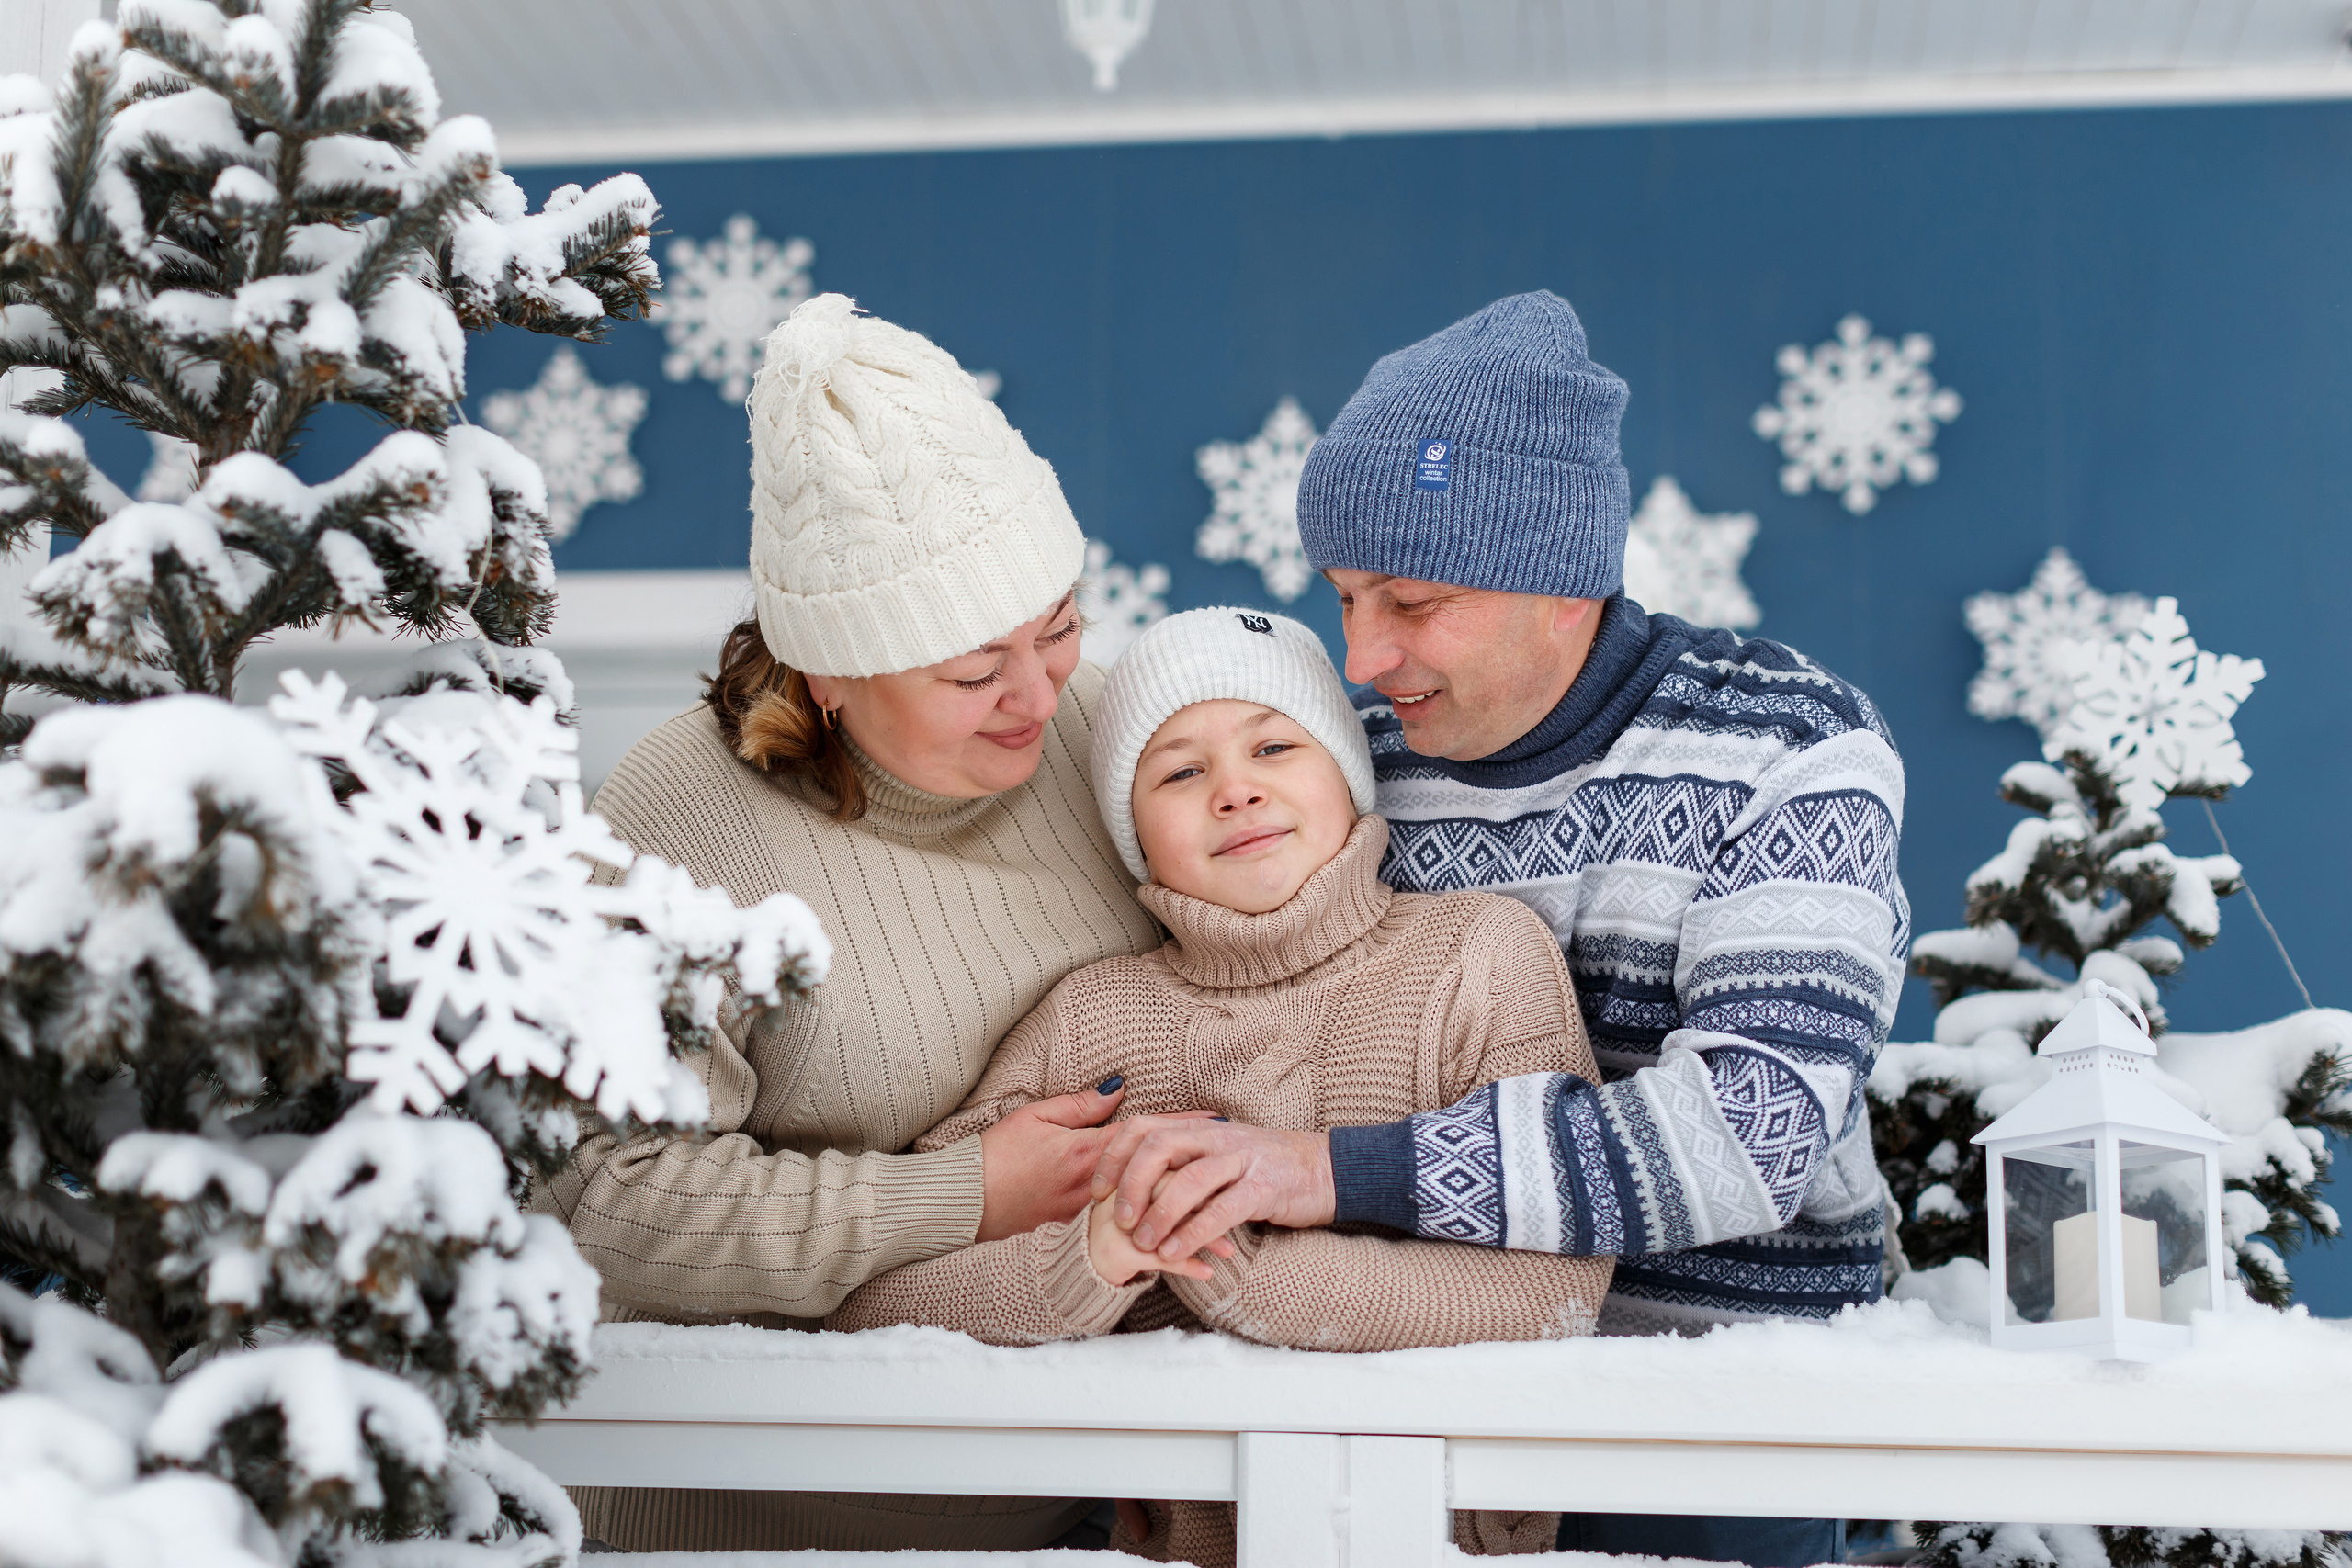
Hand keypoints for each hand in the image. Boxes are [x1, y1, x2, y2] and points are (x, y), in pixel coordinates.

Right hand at [975, 1086, 1226, 1241]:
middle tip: (1238, 1183)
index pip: (1146, 1135)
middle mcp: (1095, 1186)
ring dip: (1189, 1227)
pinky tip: (1189, 1269)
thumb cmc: (994, 1157)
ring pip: (1149, 1221)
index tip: (1217, 1122)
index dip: (1183, 1126)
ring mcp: (1089, 1218)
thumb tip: (1118, 1090)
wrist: (962, 1202)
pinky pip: (1130, 1252)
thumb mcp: (1036, 1117)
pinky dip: (1162, 1260)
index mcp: (1088, 1150)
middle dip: (1200, 1182)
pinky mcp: (1079, 1242)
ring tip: (1227, 1237)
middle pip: (1158, 1183)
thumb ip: (1081, 1106)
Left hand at [1091, 1118, 1335, 1262]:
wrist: (1327, 1169)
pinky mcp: (1265, 1188)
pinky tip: (1176, 1252)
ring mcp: (1242, 1161)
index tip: (1097, 1191)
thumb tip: (1137, 1183)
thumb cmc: (1267, 1168)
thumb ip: (1185, 1163)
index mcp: (1201, 1129)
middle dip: (1130, 1182)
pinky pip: (1221, 1209)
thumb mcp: (1221, 1156)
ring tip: (1143, 1243)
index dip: (1113, 1157)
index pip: (1143, 1128)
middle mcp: (1218, 1137)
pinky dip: (1193, 1232)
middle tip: (1119, 1218)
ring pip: (1189, 1179)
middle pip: (1159, 1146)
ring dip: (1159, 1213)